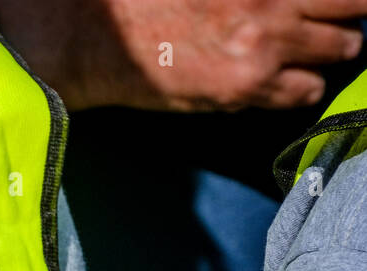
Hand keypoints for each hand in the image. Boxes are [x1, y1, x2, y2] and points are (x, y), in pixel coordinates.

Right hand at [0, 0, 366, 110]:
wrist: (98, 39)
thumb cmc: (143, 2)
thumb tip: (280, 3)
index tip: (328, 5)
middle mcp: (272, 1)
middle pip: (353, 6)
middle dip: (343, 18)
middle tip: (324, 29)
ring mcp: (264, 43)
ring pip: (342, 48)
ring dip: (330, 52)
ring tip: (308, 58)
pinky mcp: (246, 85)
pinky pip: (307, 91)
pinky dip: (302, 89)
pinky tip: (280, 86)